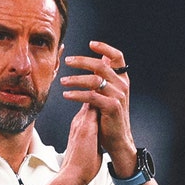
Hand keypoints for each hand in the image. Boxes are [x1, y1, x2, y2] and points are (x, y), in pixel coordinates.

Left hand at [60, 40, 134, 172]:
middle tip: (68, 61)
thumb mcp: (108, 96)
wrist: (118, 140)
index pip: (117, 57)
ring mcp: (118, 96)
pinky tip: (66, 95)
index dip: (105, 48)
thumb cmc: (109, 118)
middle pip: (101, 65)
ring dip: (76, 79)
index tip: (91, 44)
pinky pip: (91, 96)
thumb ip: (103, 80)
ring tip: (62, 81)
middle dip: (82, 61)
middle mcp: (122, 85)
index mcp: (122, 80)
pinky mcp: (112, 107)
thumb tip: (94, 64)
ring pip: (95, 80)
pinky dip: (77, 94)